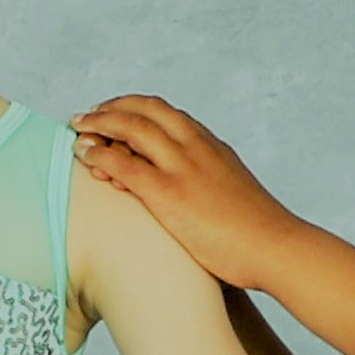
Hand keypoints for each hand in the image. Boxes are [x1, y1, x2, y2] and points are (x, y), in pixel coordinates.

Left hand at [68, 93, 304, 287]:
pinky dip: (99, 154)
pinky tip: (83, 154)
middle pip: (146, 109)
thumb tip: (203, 197)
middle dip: (112, 107)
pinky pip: (124, 164)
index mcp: (212, 146)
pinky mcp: (169, 193)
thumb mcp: (233, 195)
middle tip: (89, 114)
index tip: (117, 113)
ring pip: (131, 128)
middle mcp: (196, 146)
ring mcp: (182, 167)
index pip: (169, 114)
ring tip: (77, 128)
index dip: (137, 109)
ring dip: (98, 123)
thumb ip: (213, 185)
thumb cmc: (258, 233)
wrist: (276, 246)